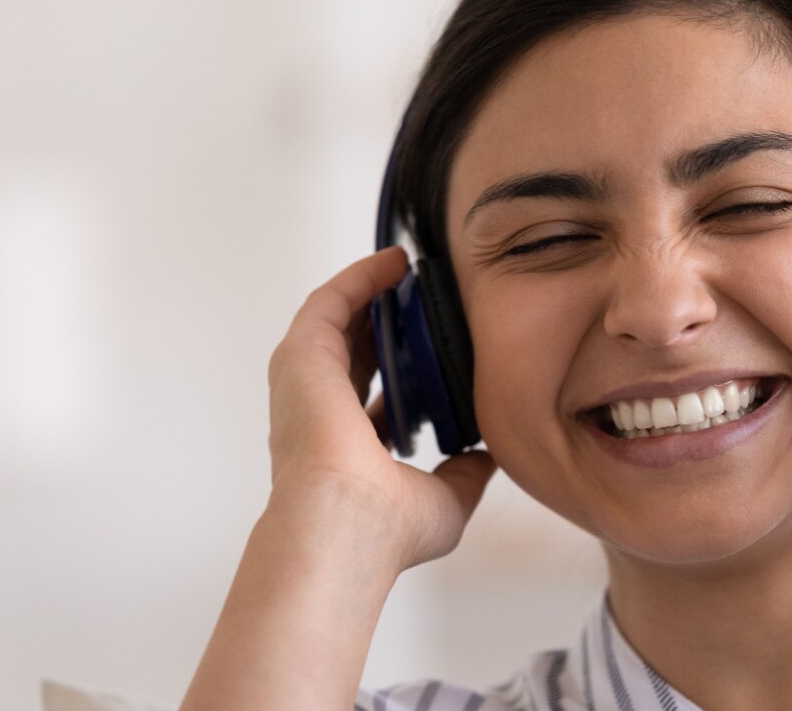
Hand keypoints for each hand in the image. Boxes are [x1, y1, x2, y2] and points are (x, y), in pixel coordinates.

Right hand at [266, 246, 495, 571]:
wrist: (347, 526)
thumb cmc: (387, 529)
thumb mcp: (446, 500)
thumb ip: (466, 475)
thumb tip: (488, 457)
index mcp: (346, 448)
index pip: (371, 399)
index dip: (400, 371)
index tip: (431, 351)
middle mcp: (320, 414)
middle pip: (352, 351)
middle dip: (384, 321)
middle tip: (419, 294)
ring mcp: (305, 384)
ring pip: (337, 322)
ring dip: (369, 291)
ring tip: (405, 267)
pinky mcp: (302, 357)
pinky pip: (329, 303)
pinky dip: (358, 279)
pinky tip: (392, 263)